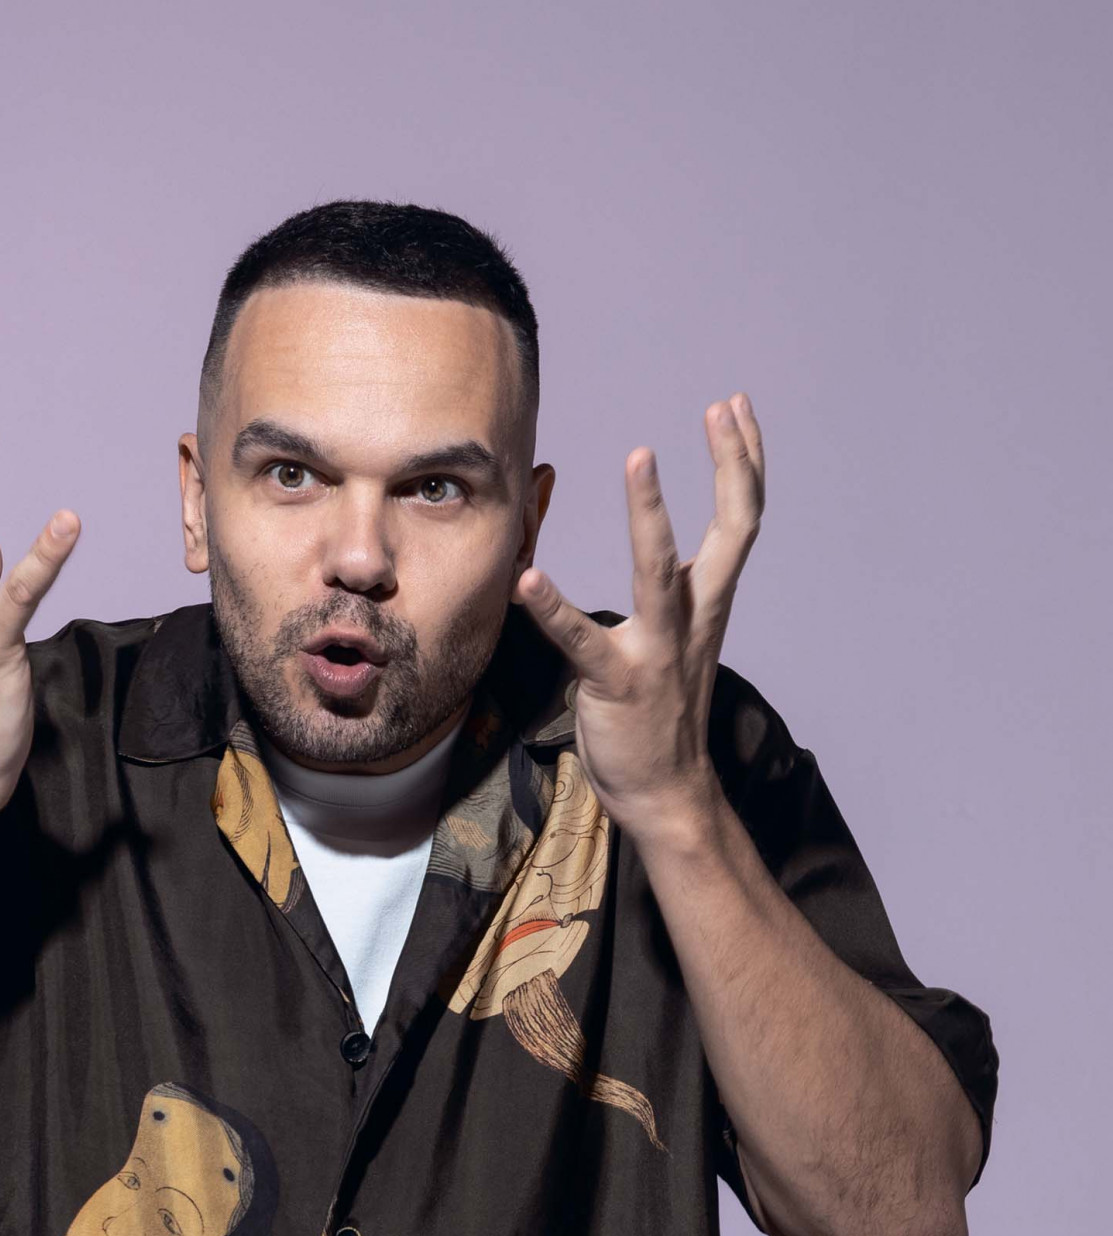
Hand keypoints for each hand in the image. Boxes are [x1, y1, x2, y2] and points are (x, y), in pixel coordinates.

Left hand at [513, 393, 764, 844]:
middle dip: (732, 465)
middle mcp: (692, 619)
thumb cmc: (663, 712)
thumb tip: (662, 555)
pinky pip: (581, 641)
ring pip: (660, 572)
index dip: (744, 461)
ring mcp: (656, 650)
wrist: (666, 793)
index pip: (741, 520)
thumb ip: (671, 595)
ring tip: (640, 456)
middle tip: (721, 408)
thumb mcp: (678, 640)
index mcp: (708, 605)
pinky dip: (553, 610)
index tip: (735, 408)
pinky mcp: (615, 683)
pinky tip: (526, 581)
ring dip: (650, 514)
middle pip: (732, 530)